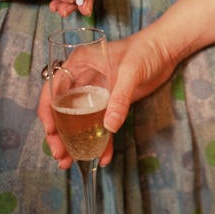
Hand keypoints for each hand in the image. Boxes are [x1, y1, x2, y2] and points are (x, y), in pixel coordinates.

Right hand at [38, 30, 179, 166]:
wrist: (166, 50)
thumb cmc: (145, 50)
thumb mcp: (131, 72)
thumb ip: (119, 99)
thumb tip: (109, 127)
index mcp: (79, 64)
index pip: (53, 89)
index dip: (48, 112)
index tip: (51, 132)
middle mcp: (83, 78)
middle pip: (62, 109)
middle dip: (58, 134)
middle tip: (59, 155)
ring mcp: (96, 92)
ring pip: (78, 120)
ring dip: (74, 142)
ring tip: (69, 163)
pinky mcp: (111, 102)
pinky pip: (101, 123)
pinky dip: (100, 140)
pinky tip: (102, 156)